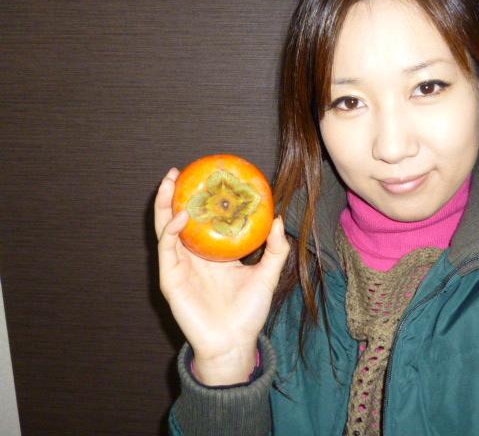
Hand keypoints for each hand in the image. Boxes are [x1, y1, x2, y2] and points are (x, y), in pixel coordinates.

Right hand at [154, 168, 289, 383]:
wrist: (235, 342)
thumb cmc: (249, 311)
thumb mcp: (267, 275)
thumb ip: (276, 249)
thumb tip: (279, 219)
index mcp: (212, 253)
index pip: (201, 220)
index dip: (199, 199)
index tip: (204, 176)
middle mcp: (193, 256)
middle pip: (177, 218)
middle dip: (173, 194)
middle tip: (176, 172)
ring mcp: (179, 266)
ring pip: (166, 228)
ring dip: (165, 204)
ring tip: (169, 182)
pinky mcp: (171, 278)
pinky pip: (167, 249)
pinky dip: (171, 230)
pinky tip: (181, 216)